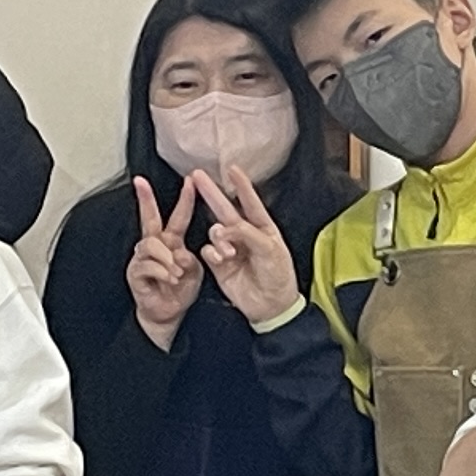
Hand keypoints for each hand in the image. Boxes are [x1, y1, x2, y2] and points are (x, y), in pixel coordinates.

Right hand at [126, 176, 203, 346]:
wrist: (168, 313)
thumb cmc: (180, 290)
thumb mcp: (195, 272)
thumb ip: (191, 259)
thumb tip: (180, 254)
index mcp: (172, 241)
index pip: (178, 216)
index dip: (184, 199)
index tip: (189, 181)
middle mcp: (155, 246)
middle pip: (149, 219)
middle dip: (145, 199)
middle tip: (140, 182)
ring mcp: (142, 258)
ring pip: (150, 244)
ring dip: (166, 258)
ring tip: (177, 273)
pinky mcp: (135, 273)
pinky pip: (147, 265)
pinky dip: (162, 272)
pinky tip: (170, 279)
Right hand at [191, 164, 301, 323]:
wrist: (271, 306)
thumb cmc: (278, 276)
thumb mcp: (270, 250)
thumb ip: (247, 233)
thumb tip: (224, 227)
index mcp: (262, 228)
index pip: (250, 202)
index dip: (241, 185)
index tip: (232, 169)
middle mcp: (245, 235)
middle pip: (225, 209)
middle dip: (212, 193)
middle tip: (197, 176)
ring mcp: (231, 249)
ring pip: (215, 231)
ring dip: (219, 237)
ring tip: (228, 252)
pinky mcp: (220, 264)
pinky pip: (209, 251)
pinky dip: (212, 252)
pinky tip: (221, 259)